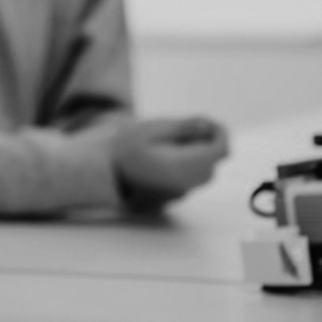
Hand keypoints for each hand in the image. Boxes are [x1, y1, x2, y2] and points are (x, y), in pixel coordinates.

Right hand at [113, 116, 229, 207]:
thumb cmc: (125, 149)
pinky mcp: (171, 199)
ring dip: (197, 156)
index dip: (220, 133)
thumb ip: (183, 127)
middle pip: (213, 163)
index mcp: (185, 165)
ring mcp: (179, 194)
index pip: (220, 150)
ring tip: (173, 142)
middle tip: (188, 128)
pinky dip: (186, 167)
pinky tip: (164, 157)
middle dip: (207, 143)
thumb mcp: (152, 129)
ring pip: (203, 173)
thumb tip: (208, 124)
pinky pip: (189, 181)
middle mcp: (187, 183)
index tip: (208, 122)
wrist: (101, 175)